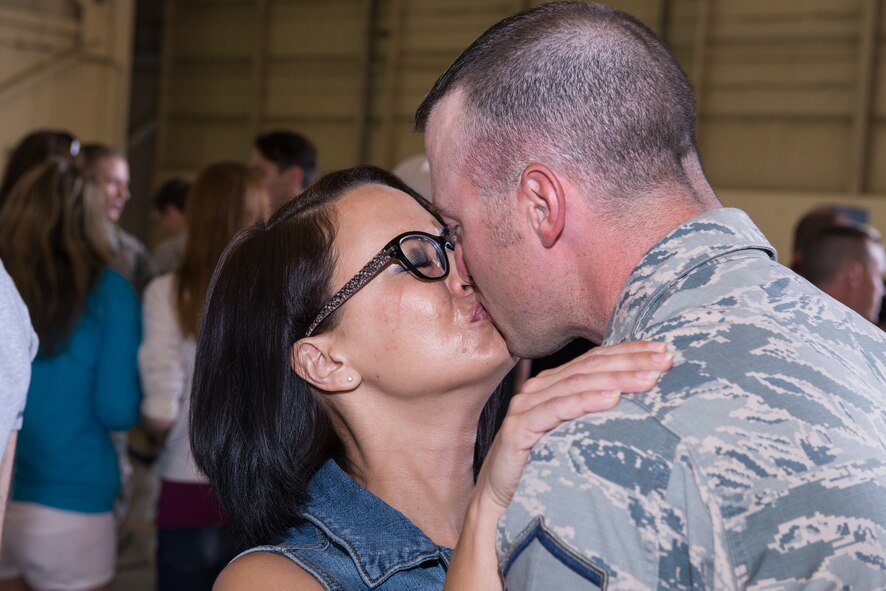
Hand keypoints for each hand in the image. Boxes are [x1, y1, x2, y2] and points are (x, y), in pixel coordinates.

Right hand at [444, 341, 673, 590]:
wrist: (501, 498)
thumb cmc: (544, 465)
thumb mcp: (576, 434)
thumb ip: (598, 412)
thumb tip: (644, 399)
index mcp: (554, 384)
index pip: (597, 359)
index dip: (630, 352)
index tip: (665, 350)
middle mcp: (539, 388)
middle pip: (591, 367)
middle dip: (632, 361)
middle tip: (667, 359)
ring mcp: (527, 406)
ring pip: (578, 383)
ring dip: (617, 378)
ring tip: (649, 378)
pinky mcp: (518, 428)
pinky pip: (557, 410)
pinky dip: (586, 401)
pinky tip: (613, 398)